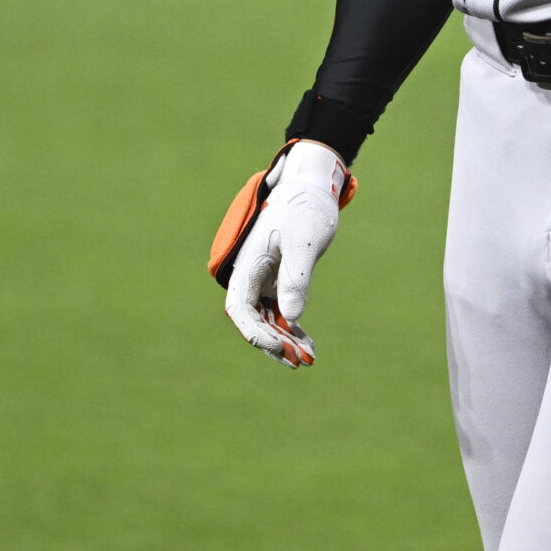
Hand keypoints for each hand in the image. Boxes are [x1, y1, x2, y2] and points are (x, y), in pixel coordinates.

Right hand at [211, 140, 354, 367]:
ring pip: (268, 319)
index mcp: (248, 264)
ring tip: (309, 359)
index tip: (277, 347)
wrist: (310, 188)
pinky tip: (309, 345)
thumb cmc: (305, 209)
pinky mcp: (278, 280)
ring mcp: (264, 280)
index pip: (240, 308)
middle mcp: (251, 275)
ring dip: (285, 340)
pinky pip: (281, 311)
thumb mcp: (304, 242)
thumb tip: (292, 316)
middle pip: (254, 319)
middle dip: (274, 342)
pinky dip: (293, 328)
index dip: (254, 332)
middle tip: (300, 362)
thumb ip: (296, 278)